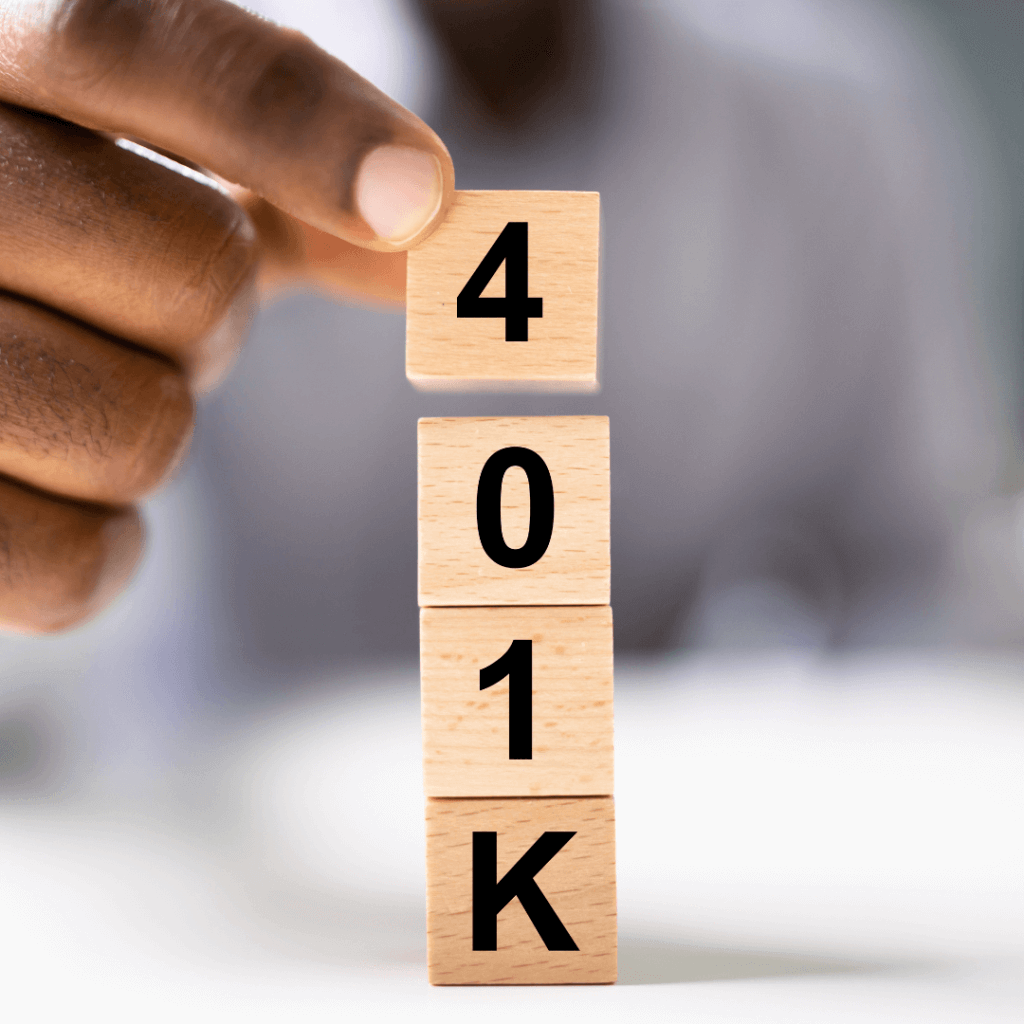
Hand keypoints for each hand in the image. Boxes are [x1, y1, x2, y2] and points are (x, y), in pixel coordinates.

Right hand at [0, 0, 453, 631]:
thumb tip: (434, 229)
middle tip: (139, 311)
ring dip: (149, 423)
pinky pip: (74, 561)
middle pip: (196, 274)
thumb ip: (294, 184)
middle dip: (211, 317)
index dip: (288, 122)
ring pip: (141, 431)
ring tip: (73, 381)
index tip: (420, 195)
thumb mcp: (164, 174)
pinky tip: (53, 484)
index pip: (129, 43)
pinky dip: (101, 545)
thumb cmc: (64, 236)